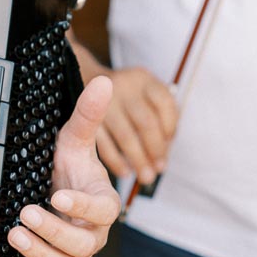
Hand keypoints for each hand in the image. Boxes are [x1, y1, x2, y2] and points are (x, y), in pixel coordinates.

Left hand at [7, 75, 120, 256]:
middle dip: (53, 232)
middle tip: (25, 214)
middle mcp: (93, 233)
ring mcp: (76, 253)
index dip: (82, 208)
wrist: (52, 189)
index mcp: (102, 203)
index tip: (58, 197)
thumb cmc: (66, 167)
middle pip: (83, 244)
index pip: (102, 211)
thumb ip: (88, 115)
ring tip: (15, 237)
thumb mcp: (72, 140)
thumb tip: (104, 82)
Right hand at [94, 65, 177, 185]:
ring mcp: (103, 103)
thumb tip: (163, 155)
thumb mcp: (144, 95)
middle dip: (155, 150)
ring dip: (138, 160)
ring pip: (126, 136)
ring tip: (146, 176)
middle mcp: (124, 87)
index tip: (169, 146)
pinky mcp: (86, 119)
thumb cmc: (124, 99)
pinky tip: (125, 172)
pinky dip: (116, 161)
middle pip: (146, 122)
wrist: (88, 85)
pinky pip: (104, 145)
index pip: (165, 103)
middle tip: (159, 169)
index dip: (170, 128)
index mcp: (143, 79)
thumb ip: (159, 119)